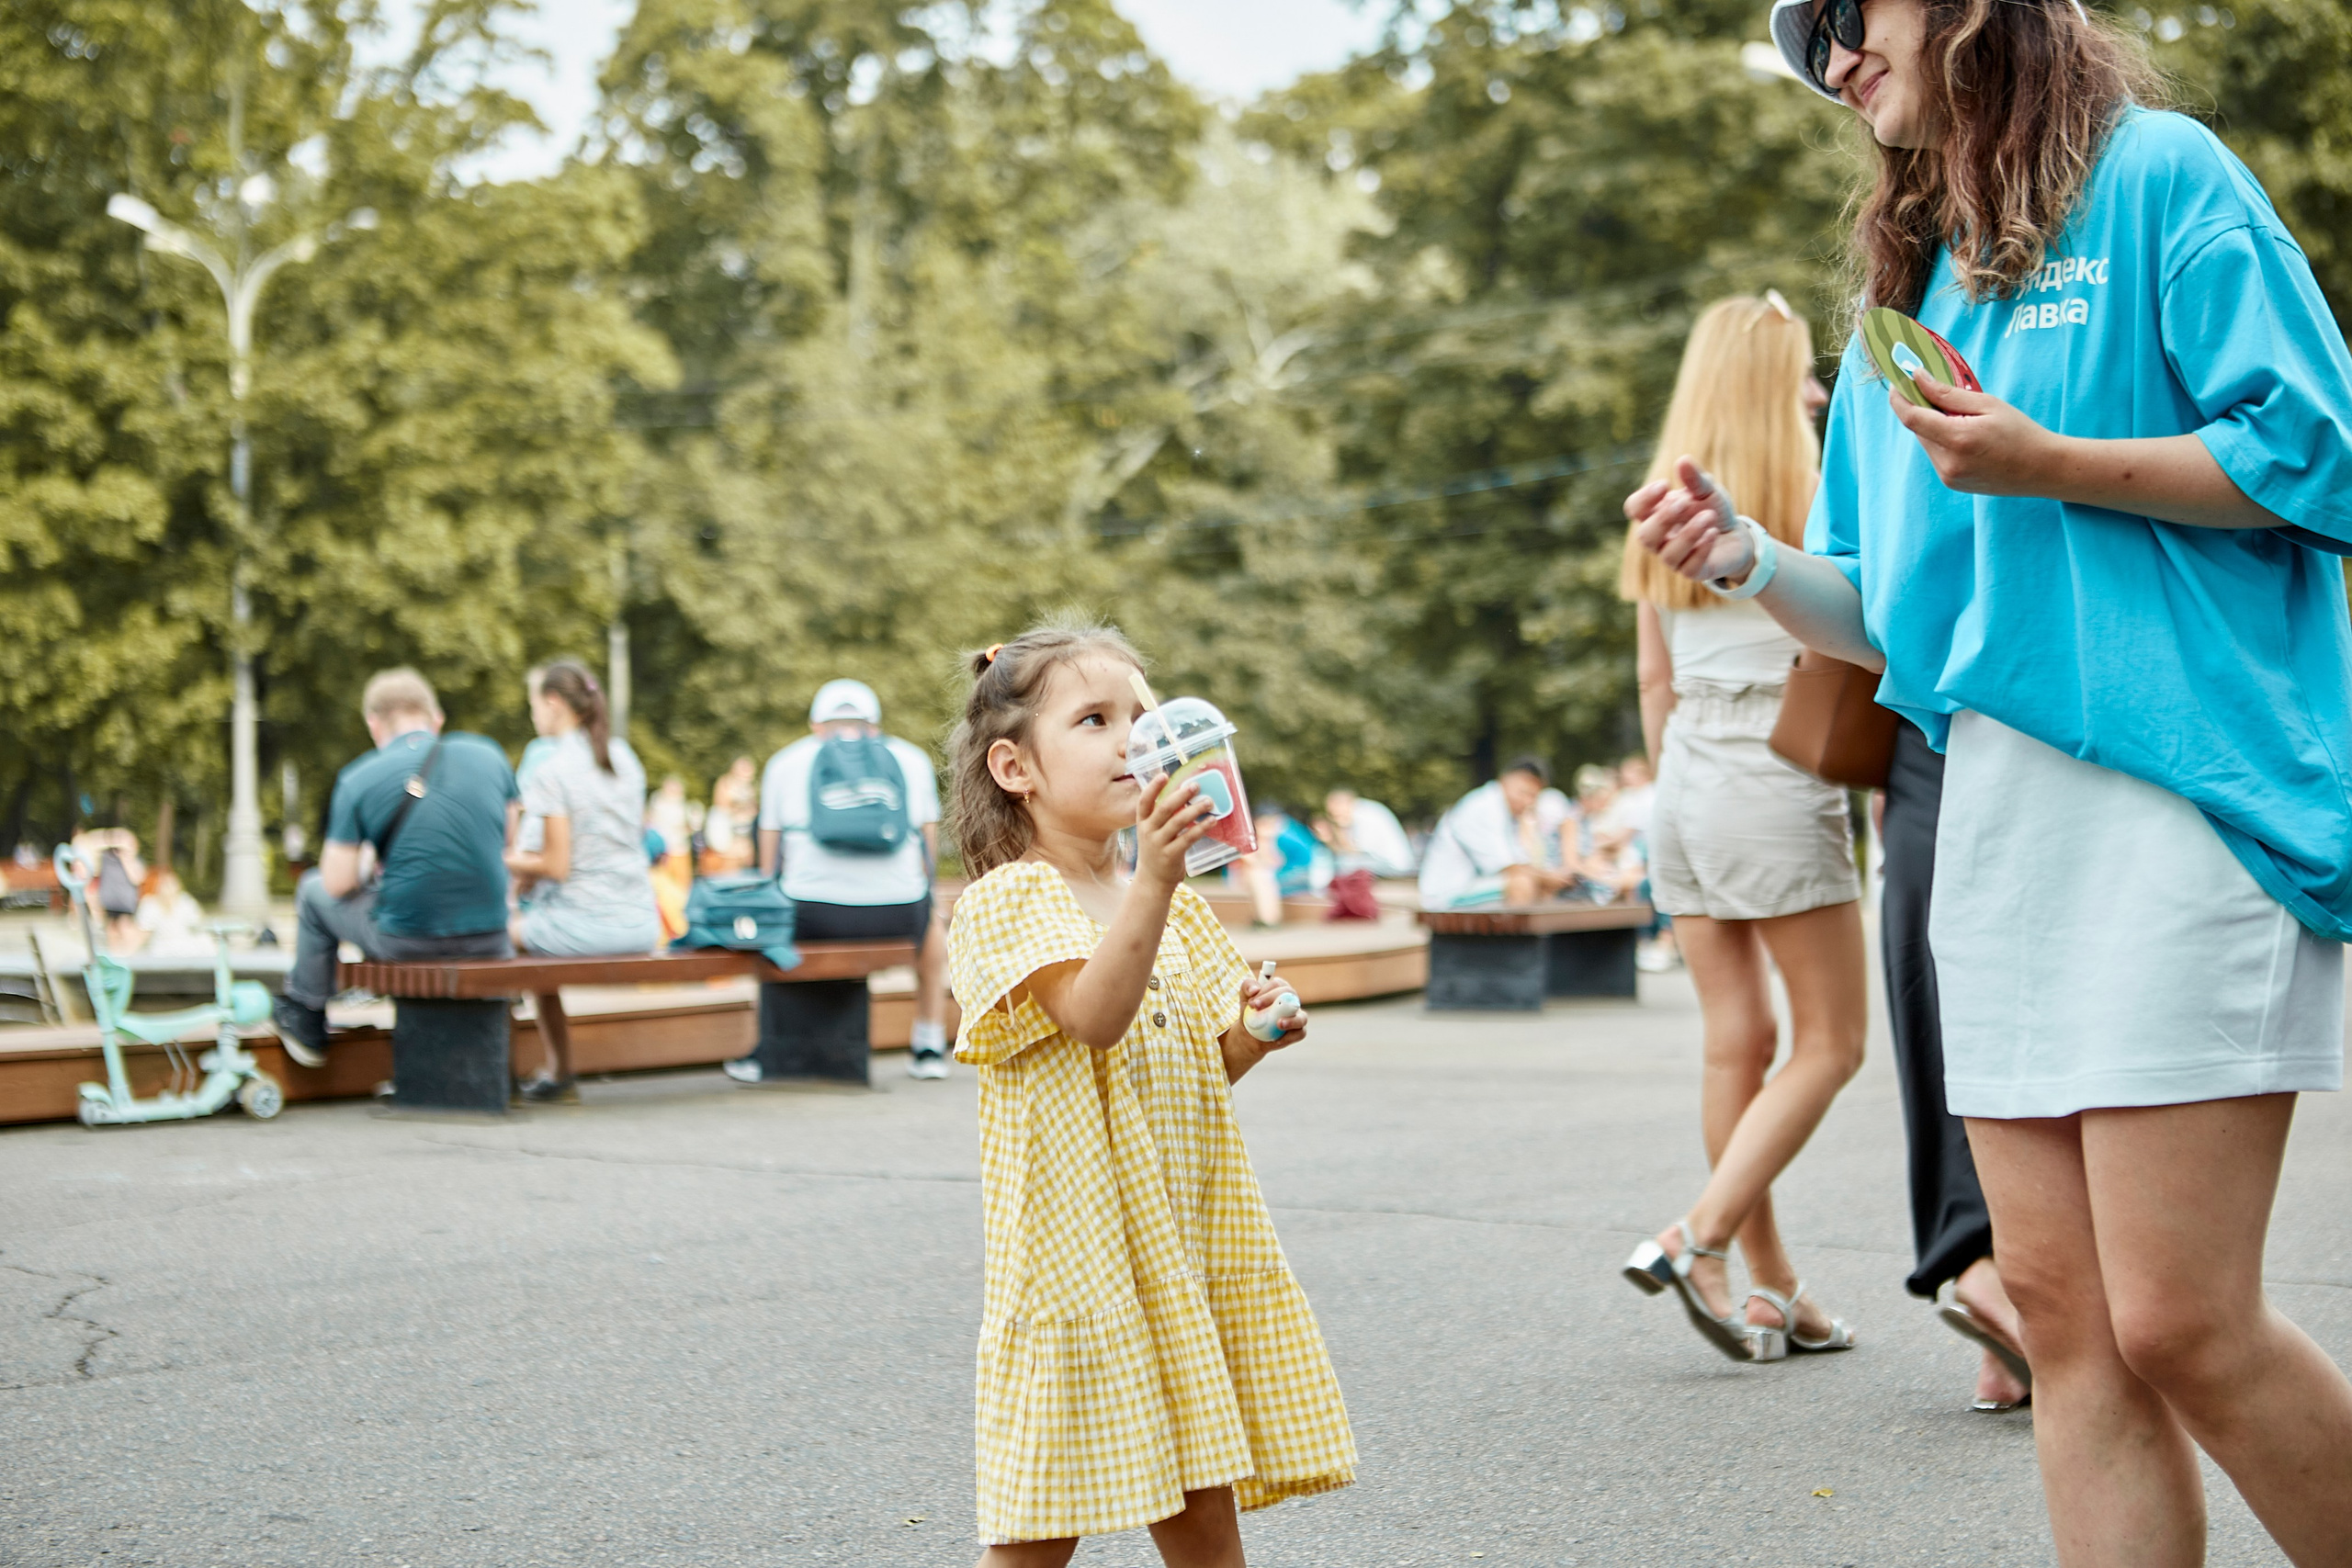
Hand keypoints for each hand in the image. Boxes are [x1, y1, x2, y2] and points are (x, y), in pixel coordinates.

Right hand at [1134, 772, 1212, 889]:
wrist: (1152, 881)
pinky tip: (1211, 821)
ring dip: (1195, 809)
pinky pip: (1187, 838)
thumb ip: (1164, 817)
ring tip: (1209, 801)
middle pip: (1163, 809)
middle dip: (1180, 795)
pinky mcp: (1170, 855)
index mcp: (1142, 823)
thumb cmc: (1157, 851)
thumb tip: (1186, 796)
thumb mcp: (1153, 832)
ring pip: (1177, 822)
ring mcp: (1158, 844)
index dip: (1153, 787)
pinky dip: (1200, 828)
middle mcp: (1147, 832)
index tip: (1164, 775)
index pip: (1144, 801)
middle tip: (1196, 785)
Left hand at [1239, 972, 1308, 1049]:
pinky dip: (1289, 1037)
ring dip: (1292, 1020)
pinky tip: (1277, 1040)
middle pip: (1289, 995)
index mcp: (1280, 989)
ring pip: (1302, 1017)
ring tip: (1279, 1024)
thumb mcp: (1244, 998)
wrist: (1250, 1035)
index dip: (1265, 992)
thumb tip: (1255, 989)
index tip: (1252, 1003)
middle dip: (1273, 1000)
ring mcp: (1298, 1016)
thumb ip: (1247, 987)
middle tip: (1257, 1009)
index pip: (1277, 985)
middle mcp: (1292, 1000)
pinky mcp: (1298, 1031)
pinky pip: (1300, 1034)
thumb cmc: (1251, 1013)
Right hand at [1624, 456, 1753, 585]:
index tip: (1665, 484)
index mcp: (1655, 515)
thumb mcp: (1707, 490)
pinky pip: (1690, 567)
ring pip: (1668, 554)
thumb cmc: (1712, 510)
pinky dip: (1702, 549)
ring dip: (1689, 533)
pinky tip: (1714, 533)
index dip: (1644, 499)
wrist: (1735, 535)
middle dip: (1664, 519)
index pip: (1634, 509)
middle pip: (1644, 537)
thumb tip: (1683, 460)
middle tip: (1685, 501)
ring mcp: (1674, 558)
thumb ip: (1695, 479)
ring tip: (1709, 515)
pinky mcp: (1693, 572)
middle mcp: (1659, 540)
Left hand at [1889, 372, 2060, 495]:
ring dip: (1933, 425)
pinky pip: (1937, 455)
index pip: (1912, 418)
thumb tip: (1918, 378)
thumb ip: (1948, 393)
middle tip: (1932, 389)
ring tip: (1959, 415)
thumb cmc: (2021, 432)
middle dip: (1921, 408)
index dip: (1900, 399)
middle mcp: (1948, 463)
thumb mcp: (1987, 404)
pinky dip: (1943, 440)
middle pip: (1919, 429)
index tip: (1897, 382)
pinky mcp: (1952, 483)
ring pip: (1927, 442)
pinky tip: (1965, 434)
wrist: (2043, 469)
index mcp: (1958, 440)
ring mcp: (1949, 477)